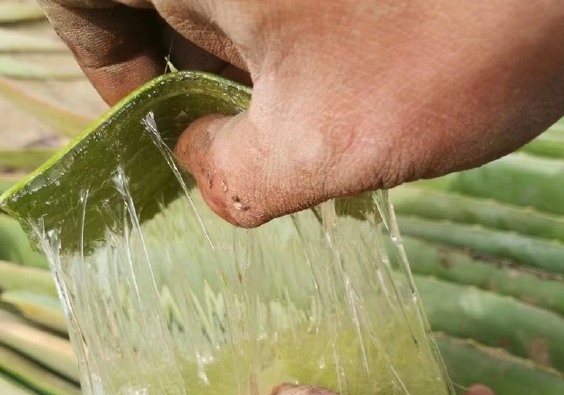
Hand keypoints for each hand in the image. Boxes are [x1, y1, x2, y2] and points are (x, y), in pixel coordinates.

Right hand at [39, 1, 563, 225]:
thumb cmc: (454, 39)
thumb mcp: (321, 144)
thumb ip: (234, 179)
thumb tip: (202, 170)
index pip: (80, 0)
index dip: (109, 70)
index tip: (162, 129)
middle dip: (196, 77)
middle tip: (243, 143)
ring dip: (253, 64)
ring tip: (305, 122)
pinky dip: (294, 35)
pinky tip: (339, 80)